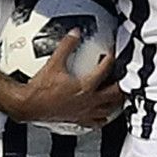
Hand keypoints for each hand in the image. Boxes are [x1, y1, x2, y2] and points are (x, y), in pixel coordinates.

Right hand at [0, 31, 124, 128]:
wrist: (29, 105)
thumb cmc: (40, 88)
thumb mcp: (53, 63)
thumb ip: (66, 46)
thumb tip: (75, 33)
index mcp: (86, 86)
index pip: (105, 71)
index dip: (111, 60)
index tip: (112, 54)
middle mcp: (89, 101)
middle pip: (115, 95)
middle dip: (123, 87)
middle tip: (127, 79)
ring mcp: (85, 112)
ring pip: (109, 110)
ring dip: (117, 103)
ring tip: (121, 97)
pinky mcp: (78, 120)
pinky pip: (96, 123)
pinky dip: (102, 118)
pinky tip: (102, 114)